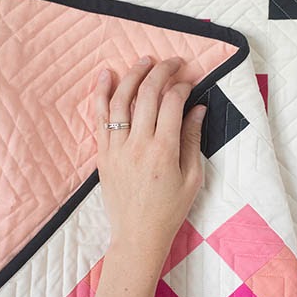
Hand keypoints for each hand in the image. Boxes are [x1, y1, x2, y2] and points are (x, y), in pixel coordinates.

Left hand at [93, 56, 206, 266]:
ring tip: (144, 61)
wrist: (138, 236)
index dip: (182, 86)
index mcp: (164, 151)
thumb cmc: (169, 210)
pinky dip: (101, 93)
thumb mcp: (192, 178)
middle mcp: (138, 145)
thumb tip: (197, 108)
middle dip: (161, 71)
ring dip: (133, 75)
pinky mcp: (103, 154)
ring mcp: (116, 148)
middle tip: (172, 62)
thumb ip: (192, 140)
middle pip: (146, 94)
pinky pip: (99, 117)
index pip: (171, 103)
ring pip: (120, 100)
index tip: (189, 81)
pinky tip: (106, 75)